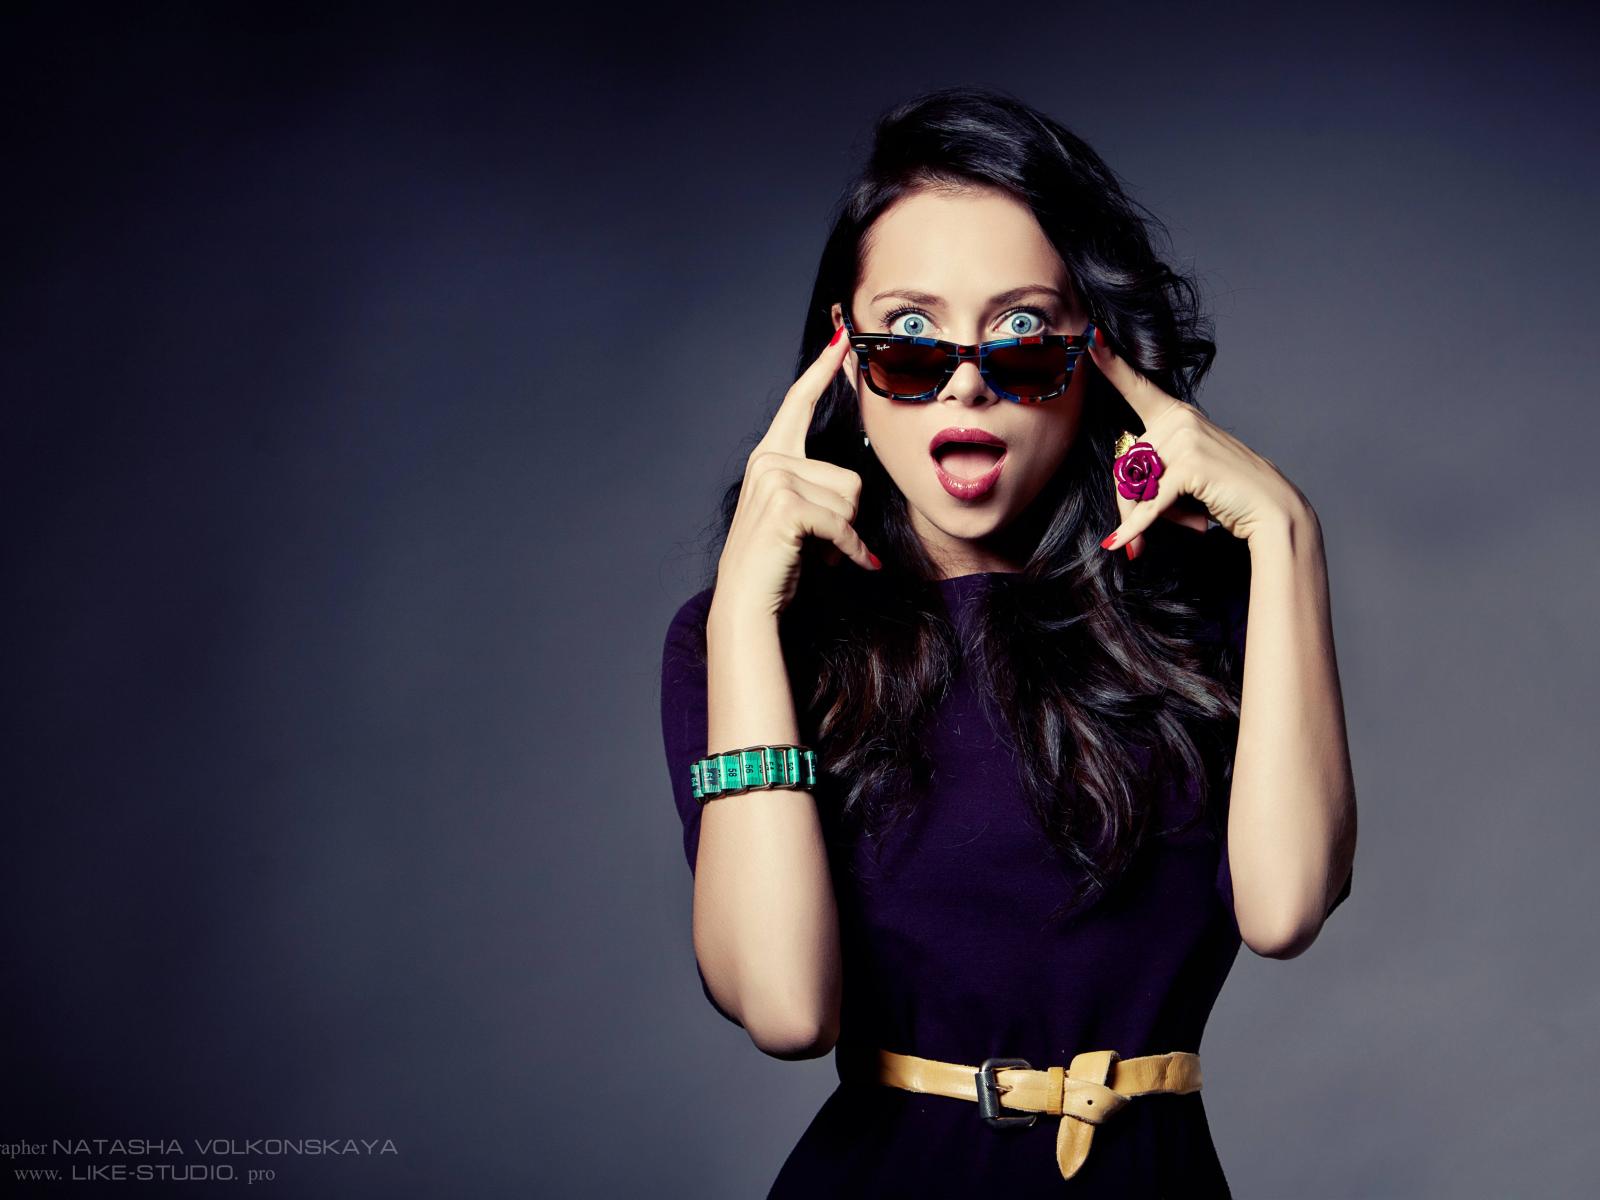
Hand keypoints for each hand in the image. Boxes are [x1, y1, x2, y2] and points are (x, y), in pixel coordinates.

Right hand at [713, 323, 880, 620]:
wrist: (746, 601)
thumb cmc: (777, 562)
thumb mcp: (798, 513)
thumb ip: (817, 488)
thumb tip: (851, 488)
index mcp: (770, 456)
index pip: (800, 403)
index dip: (822, 369)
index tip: (840, 337)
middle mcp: (769, 461)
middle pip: (849, 476)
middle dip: (846, 518)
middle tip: (819, 543)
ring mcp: (775, 480)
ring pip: (850, 500)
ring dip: (845, 536)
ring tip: (816, 552)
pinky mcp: (787, 506)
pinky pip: (843, 524)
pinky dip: (851, 551)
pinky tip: (848, 565)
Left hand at [1087, 328, 1310, 557]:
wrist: (1271, 508)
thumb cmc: (1222, 494)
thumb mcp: (1179, 481)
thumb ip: (1148, 484)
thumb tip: (1119, 524)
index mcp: (1176, 415)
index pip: (1138, 388)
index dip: (1112, 364)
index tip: (1092, 337)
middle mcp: (1180, 419)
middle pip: (1125, 465)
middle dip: (1132, 503)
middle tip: (1151, 528)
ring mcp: (1186, 438)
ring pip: (1135, 485)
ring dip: (1146, 517)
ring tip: (1182, 522)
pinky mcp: (1191, 464)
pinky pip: (1151, 502)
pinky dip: (1137, 528)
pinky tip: (1124, 545)